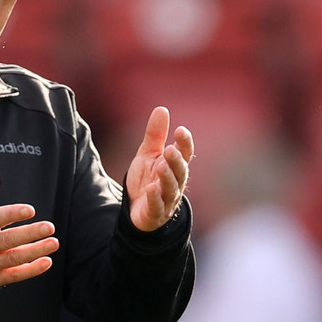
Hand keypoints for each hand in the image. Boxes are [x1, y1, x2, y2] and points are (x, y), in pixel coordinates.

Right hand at [0, 164, 58, 290]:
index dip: (12, 214)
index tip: (30, 210)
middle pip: (7, 240)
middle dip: (30, 234)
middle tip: (49, 227)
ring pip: (13, 258)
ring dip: (35, 251)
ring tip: (53, 243)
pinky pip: (13, 276)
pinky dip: (31, 270)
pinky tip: (46, 262)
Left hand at [125, 106, 193, 231]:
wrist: (136, 208)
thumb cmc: (147, 179)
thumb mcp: (148, 154)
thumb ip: (155, 135)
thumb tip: (161, 109)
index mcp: (175, 166)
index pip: (185, 154)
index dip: (185, 143)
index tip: (180, 130)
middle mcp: (175, 182)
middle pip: (180, 171)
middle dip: (177, 161)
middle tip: (171, 149)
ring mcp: (167, 199)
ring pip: (171, 188)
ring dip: (167, 177)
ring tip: (161, 165)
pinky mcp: (155, 213)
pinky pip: (157, 206)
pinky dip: (155, 198)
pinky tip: (151, 188)